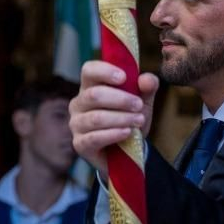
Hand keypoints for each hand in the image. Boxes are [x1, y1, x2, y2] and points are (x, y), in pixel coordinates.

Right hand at [69, 60, 157, 176]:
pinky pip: (94, 137)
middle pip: (94, 95)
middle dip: (120, 100)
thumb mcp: (142, 102)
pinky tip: (127, 133)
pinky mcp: (80, 144)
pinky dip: (113, 134)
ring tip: (138, 121)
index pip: (88, 70)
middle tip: (139, 105)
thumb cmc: (129, 120)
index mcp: (90, 87)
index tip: (124, 77)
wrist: (128, 152)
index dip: (104, 71)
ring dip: (121, 118)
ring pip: (96, 117)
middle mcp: (78, 103)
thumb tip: (147, 79)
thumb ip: (147, 88)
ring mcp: (76, 124)